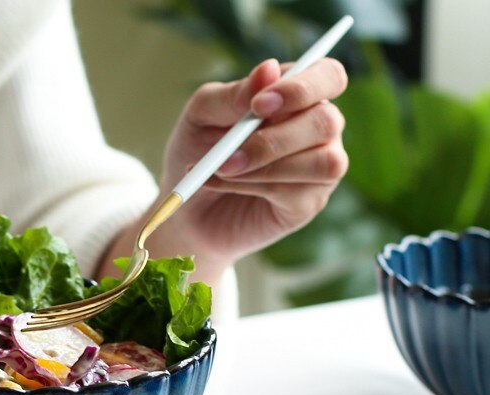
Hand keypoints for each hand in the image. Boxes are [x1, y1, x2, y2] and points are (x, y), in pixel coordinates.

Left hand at [156, 57, 348, 272]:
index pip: (329, 77)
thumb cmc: (198, 150)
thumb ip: (232, 93)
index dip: (303, 87)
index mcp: (299, 95)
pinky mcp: (307, 204)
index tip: (259, 104)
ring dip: (264, 165)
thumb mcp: (202, 115)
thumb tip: (269, 69)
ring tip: (220, 168)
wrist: (184, 206)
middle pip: (326, 122)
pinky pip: (294, 191)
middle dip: (275, 138)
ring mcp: (318, 168)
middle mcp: (318, 129)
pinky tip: (220, 183)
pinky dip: (252, 185)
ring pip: (319, 161)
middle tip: (230, 150)